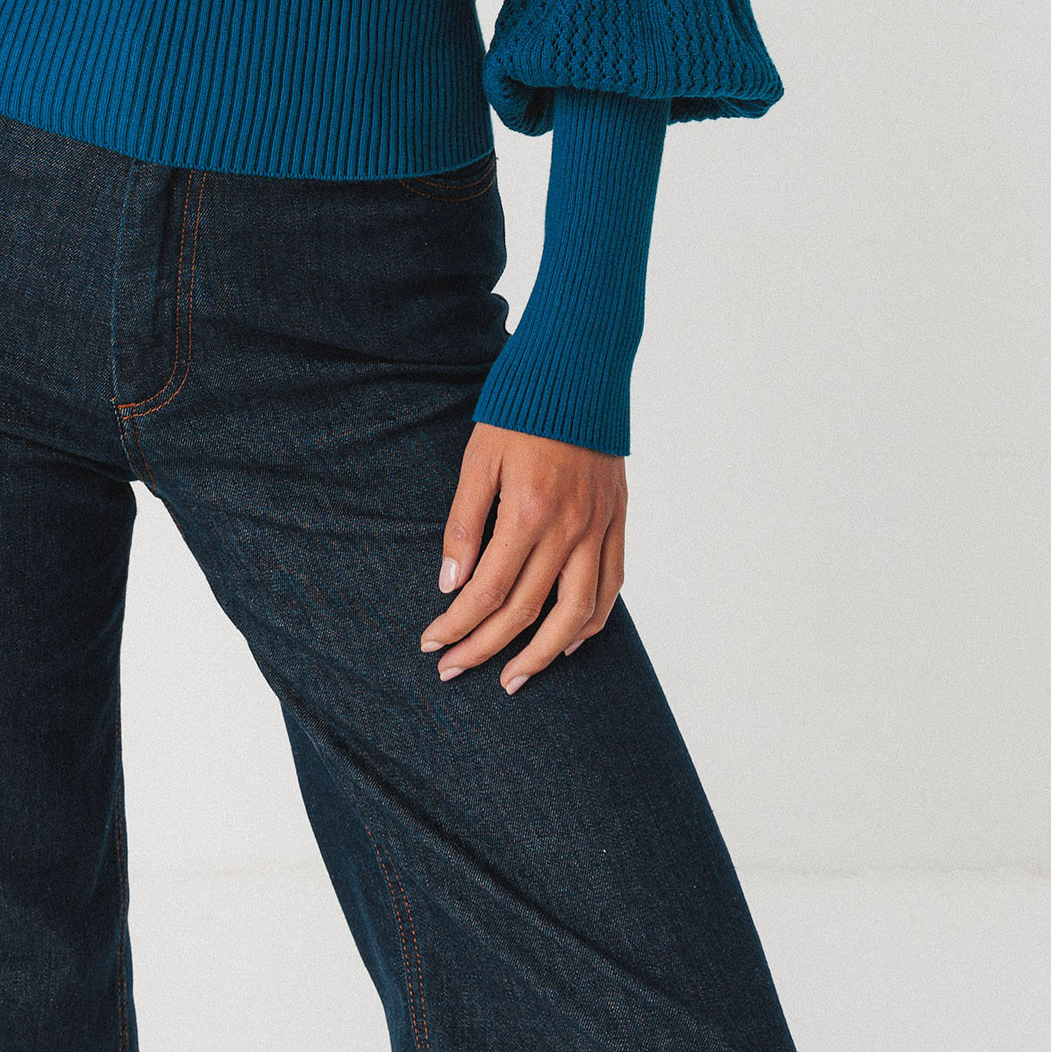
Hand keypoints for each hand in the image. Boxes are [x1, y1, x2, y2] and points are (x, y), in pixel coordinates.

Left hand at [419, 423, 625, 691]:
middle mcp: (569, 529)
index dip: (457, 625)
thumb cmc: (521, 412)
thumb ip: (464, 524)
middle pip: (525, 611)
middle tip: (455, 670)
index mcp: (528, 513)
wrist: (579, 373)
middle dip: (485, 648)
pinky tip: (568, 640)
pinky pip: (612, 587)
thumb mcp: (479, 460)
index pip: (487, 591)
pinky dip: (592, 622)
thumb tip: (450, 585)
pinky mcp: (618, 522)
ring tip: (513, 678)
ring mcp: (599, 529)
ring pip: (576, 614)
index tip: (432, 645)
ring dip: (542, 654)